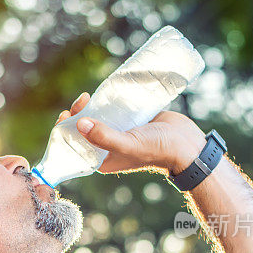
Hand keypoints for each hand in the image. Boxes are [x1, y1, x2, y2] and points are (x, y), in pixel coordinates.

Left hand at [55, 97, 205, 174]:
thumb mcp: (129, 144)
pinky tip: (104, 93)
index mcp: (102, 159)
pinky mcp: (130, 122)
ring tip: (90, 96)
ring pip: (98, 118)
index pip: (76, 146)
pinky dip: (107, 103)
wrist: (186, 144)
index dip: (67, 130)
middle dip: (78, 114)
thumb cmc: (158, 149)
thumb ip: (104, 137)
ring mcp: (119, 133)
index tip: (67, 113)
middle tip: (83, 100)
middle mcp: (108, 147)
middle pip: (85, 129)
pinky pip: (113, 111)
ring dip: (91, 107)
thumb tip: (80, 124)